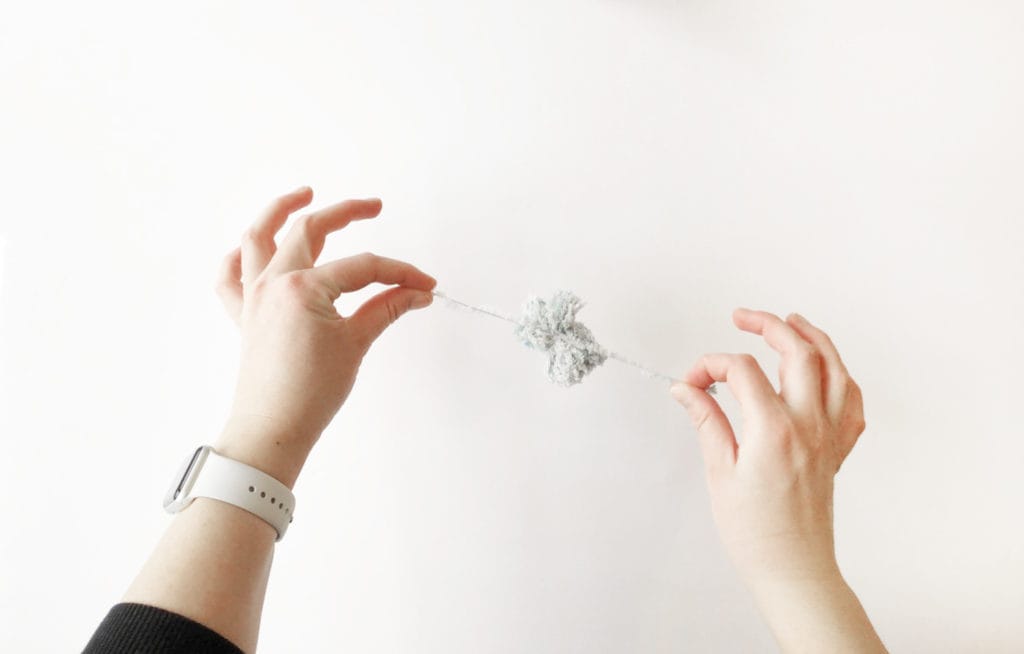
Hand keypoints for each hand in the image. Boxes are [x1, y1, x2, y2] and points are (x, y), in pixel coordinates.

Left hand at [213, 187, 435, 483]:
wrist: (272, 429)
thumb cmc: (310, 394)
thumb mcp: (356, 344)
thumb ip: (386, 309)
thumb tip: (415, 293)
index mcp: (303, 287)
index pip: (362, 267)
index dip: (399, 272)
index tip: (424, 283)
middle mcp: (273, 282)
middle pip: (309, 230)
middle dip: (345, 212)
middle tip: (373, 207)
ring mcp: (254, 296)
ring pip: (259, 237)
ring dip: (278, 210)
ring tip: (302, 194)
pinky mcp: (244, 315)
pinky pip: (230, 275)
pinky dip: (240, 256)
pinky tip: (255, 247)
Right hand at [670, 308, 864, 587]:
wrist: (793, 569)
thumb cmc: (755, 532)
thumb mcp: (719, 473)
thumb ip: (707, 421)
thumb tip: (686, 389)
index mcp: (773, 430)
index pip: (742, 371)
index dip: (711, 366)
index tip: (692, 380)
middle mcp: (809, 425)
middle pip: (798, 352)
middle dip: (769, 325)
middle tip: (742, 317)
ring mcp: (829, 435)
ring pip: (834, 367)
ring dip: (813, 338)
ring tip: (791, 322)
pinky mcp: (839, 449)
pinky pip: (851, 400)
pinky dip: (840, 375)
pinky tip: (825, 370)